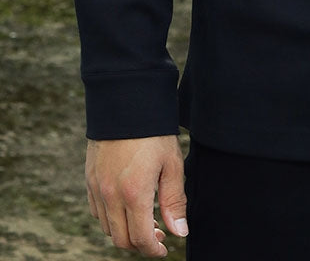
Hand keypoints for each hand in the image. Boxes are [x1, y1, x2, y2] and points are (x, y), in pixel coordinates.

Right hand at [86, 135, 187, 255]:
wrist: (126, 103)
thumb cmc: (154, 132)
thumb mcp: (171, 164)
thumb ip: (174, 201)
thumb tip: (179, 232)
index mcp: (134, 193)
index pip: (140, 239)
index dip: (153, 250)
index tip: (164, 248)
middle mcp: (111, 195)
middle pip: (121, 239)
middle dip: (140, 243)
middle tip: (158, 233)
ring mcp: (97, 188)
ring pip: (107, 228)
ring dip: (125, 231)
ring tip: (144, 219)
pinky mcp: (89, 179)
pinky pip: (97, 211)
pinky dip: (111, 217)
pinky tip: (126, 205)